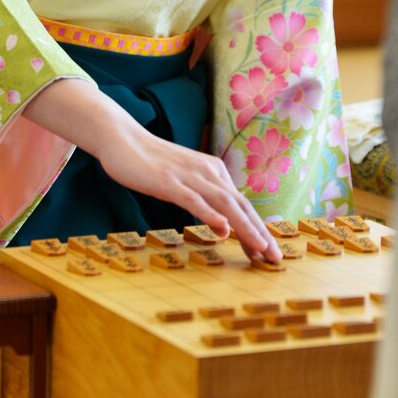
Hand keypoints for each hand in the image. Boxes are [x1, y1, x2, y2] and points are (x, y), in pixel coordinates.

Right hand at [24, 77, 281, 261]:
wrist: (122, 139)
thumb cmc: (152, 163)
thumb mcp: (184, 179)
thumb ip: (204, 199)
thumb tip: (224, 226)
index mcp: (213, 171)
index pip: (241, 204)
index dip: (258, 228)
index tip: (268, 252)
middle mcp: (207, 172)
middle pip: (240, 205)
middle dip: (260, 233)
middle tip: (275, 258)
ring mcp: (188, 176)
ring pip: (224, 204)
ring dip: (245, 228)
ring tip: (260, 248)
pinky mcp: (168, 181)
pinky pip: (193, 200)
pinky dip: (210, 215)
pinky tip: (222, 229)